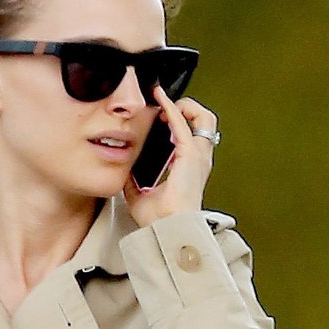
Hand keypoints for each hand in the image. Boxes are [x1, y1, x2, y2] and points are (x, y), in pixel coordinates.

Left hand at [124, 89, 219, 226]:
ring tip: (165, 102)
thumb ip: (134, 181)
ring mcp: (198, 156)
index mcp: (190, 169)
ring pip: (203, 117)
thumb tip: (123, 172)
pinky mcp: (190, 154)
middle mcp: (198, 160)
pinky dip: (171, 107)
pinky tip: (160, 99)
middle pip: (205, 122)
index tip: (159, 114)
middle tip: (165, 107)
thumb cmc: (159, 220)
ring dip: (185, 105)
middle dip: (188, 108)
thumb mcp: (140, 195)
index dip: (177, 121)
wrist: (166, 229)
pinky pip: (183, 122)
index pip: (190, 135)